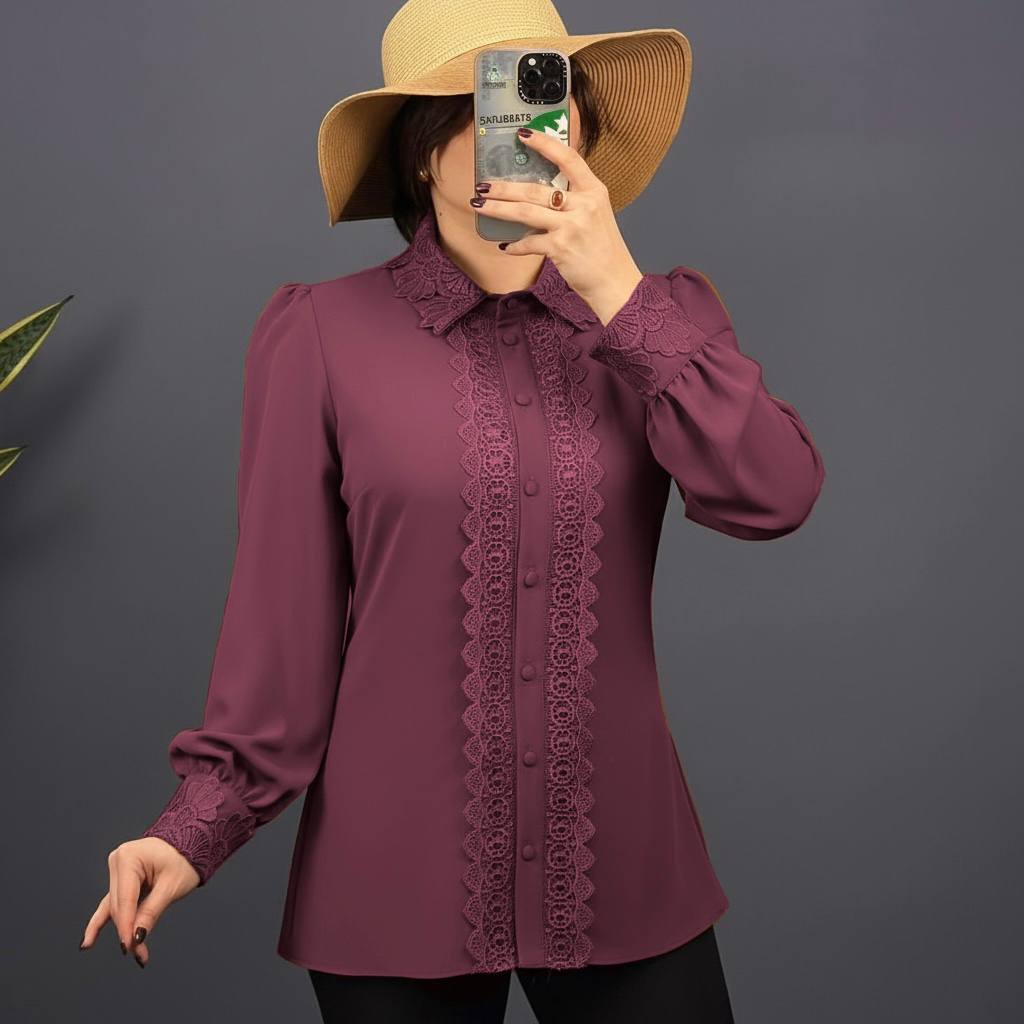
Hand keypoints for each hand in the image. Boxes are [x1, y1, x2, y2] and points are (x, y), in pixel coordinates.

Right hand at [79, 837, 200, 966]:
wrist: (191, 841)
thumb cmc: (185, 859)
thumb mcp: (171, 886)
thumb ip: (151, 911)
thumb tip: (135, 938)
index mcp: (129, 858)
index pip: (124, 900)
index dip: (126, 927)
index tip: (130, 949)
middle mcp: (118, 861)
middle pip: (119, 907)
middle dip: (129, 932)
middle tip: (140, 955)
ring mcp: (117, 870)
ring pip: (116, 908)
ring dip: (125, 930)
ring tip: (134, 954)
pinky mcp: (120, 879)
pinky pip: (110, 903)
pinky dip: (102, 923)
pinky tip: (86, 943)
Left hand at [470, 126, 644, 325]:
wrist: (614, 280)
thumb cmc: (602, 248)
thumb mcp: (596, 214)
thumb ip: (575, 199)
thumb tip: (540, 191)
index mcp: (594, 191)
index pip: (568, 158)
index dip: (544, 143)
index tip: (522, 134)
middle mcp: (584, 204)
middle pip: (535, 189)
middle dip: (504, 187)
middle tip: (483, 185)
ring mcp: (571, 226)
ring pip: (526, 211)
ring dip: (498, 208)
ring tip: (480, 205)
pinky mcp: (560, 247)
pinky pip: (529, 242)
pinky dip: (515, 245)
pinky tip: (505, 246)